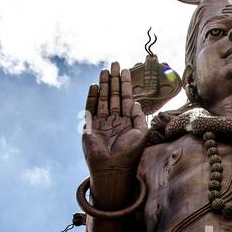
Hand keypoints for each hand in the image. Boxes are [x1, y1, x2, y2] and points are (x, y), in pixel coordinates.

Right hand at [83, 61, 146, 176]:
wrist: (112, 167)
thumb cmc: (129, 153)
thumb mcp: (141, 134)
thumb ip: (139, 117)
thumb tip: (136, 102)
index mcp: (127, 121)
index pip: (126, 97)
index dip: (126, 84)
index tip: (125, 70)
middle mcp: (114, 120)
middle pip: (114, 94)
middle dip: (114, 79)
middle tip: (114, 64)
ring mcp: (102, 122)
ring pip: (102, 98)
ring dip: (103, 84)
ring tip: (104, 70)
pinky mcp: (91, 126)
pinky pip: (91, 108)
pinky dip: (92, 97)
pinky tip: (94, 86)